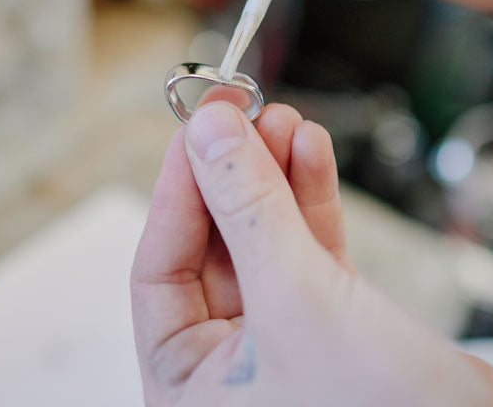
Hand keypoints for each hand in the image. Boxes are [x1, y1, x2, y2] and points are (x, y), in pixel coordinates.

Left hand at [131, 101, 492, 405]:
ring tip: (283, 120)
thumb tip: (210, 133)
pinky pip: (307, 249)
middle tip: (243, 113)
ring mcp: (281, 339)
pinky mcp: (332, 321)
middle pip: (213, 248)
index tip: (198, 127)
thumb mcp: (297, 299)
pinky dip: (310, 199)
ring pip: (263, 241)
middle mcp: (226, 367)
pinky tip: (310, 151)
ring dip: (273, 177)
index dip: (178, 190)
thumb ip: (249, 210)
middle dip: (234, 176)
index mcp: (189, 385)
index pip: (159, 269)